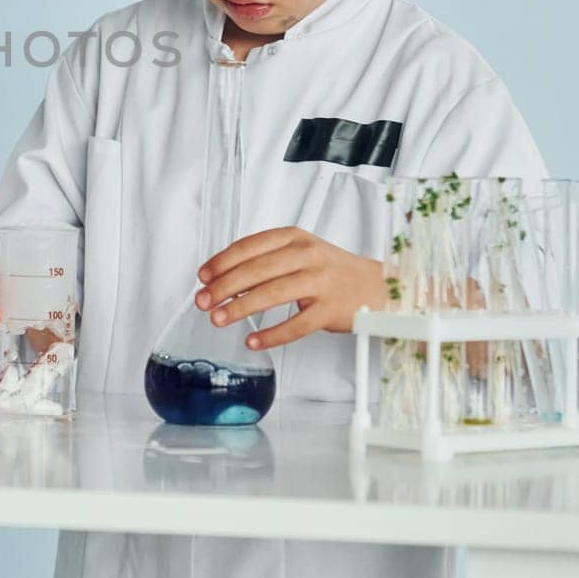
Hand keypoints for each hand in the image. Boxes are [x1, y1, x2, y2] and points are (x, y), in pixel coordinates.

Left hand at [195, 227, 384, 349]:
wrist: (375, 287)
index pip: (250, 246)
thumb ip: (265, 261)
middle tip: (202, 301)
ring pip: (272, 294)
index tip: (203, 276)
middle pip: (256, 270)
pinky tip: (253, 340)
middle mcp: (307, 255)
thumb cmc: (329, 271)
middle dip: (223, 287)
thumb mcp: (299, 253)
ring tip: (218, 319)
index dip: (222, 261)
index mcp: (294, 237)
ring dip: (240, 308)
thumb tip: (221, 278)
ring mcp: (321, 282)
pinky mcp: (330, 310)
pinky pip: (296, 325)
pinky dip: (272, 334)